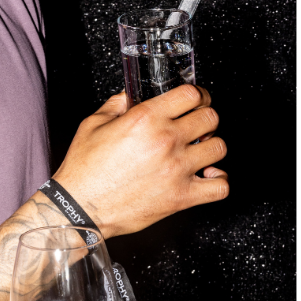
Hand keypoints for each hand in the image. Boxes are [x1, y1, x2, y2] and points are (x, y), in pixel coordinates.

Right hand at [51, 84, 227, 237]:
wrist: (80, 207)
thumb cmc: (85, 169)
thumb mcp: (93, 124)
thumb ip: (116, 104)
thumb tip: (129, 96)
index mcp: (145, 118)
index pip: (191, 94)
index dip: (197, 94)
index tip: (195, 100)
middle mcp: (165, 140)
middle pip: (210, 117)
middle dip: (205, 117)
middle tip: (197, 123)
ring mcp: (177, 169)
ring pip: (219, 147)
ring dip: (211, 145)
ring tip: (200, 149)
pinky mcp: (182, 197)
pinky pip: (220, 186)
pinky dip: (219, 180)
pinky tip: (207, 175)